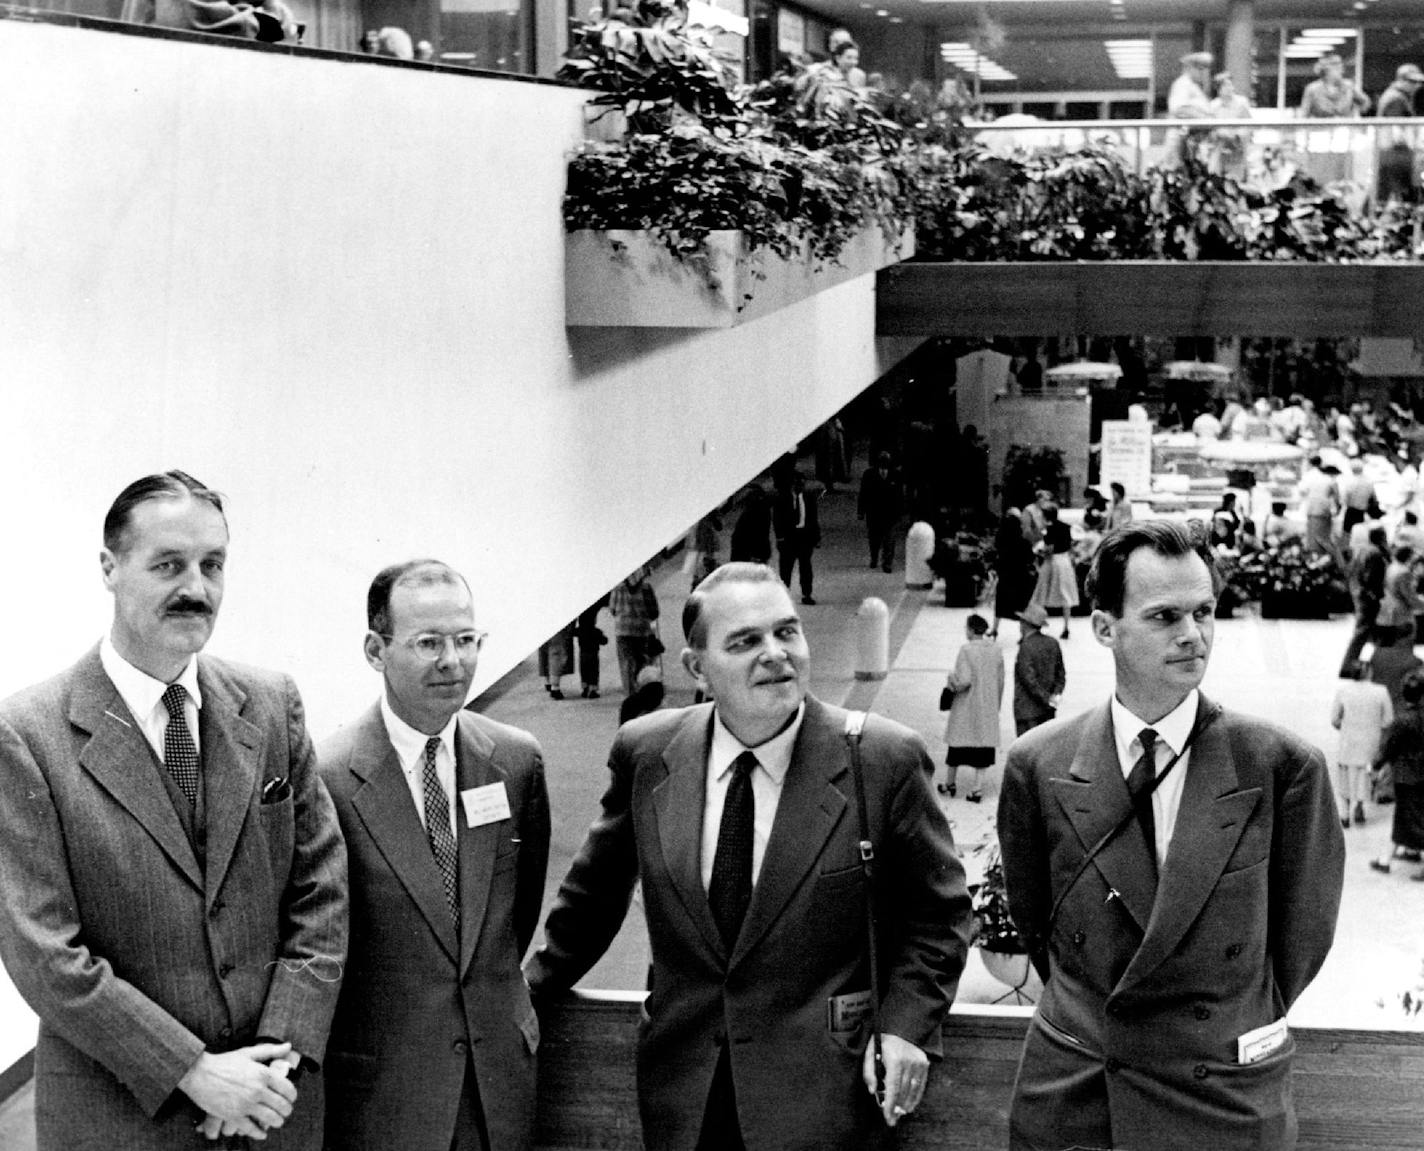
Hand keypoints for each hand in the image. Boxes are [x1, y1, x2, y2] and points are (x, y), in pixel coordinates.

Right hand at [179, 1042, 297, 1139]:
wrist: (199, 1073)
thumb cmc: (224, 1062)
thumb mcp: (249, 1052)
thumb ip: (271, 1050)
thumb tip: (288, 1046)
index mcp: (263, 1074)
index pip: (288, 1089)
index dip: (292, 1096)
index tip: (291, 1099)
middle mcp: (257, 1090)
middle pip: (281, 1105)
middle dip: (287, 1110)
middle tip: (286, 1112)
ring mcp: (245, 1104)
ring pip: (270, 1118)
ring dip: (277, 1122)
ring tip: (278, 1122)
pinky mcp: (233, 1116)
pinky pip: (251, 1129)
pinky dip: (259, 1133)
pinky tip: (262, 1134)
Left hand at [862, 1033, 928, 1126]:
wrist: (901, 1026)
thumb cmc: (882, 1041)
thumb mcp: (870, 1052)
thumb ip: (869, 1072)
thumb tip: (873, 1091)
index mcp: (893, 1059)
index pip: (893, 1088)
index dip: (890, 1105)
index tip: (888, 1117)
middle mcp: (908, 1061)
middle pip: (903, 1091)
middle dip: (897, 1108)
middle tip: (892, 1120)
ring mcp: (918, 1062)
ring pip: (913, 1090)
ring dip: (906, 1104)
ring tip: (900, 1115)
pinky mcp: (924, 1063)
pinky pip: (921, 1084)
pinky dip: (916, 1097)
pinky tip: (910, 1105)